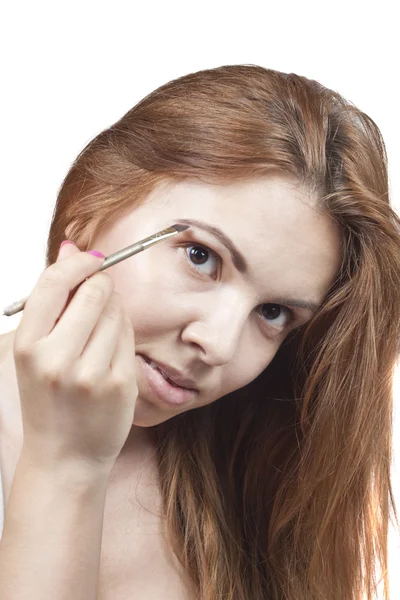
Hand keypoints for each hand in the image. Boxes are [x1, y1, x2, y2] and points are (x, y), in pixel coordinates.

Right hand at [13, 241, 137, 474]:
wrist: (64, 457)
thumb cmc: (49, 400)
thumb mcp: (37, 350)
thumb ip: (54, 298)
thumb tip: (70, 246)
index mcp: (29, 346)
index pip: (56, 283)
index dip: (79, 263)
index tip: (93, 259)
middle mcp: (57, 359)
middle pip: (95, 292)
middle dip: (101, 285)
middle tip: (99, 295)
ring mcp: (92, 373)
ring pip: (118, 311)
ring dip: (114, 310)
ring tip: (99, 335)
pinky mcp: (120, 383)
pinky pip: (130, 336)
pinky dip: (124, 333)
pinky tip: (110, 351)